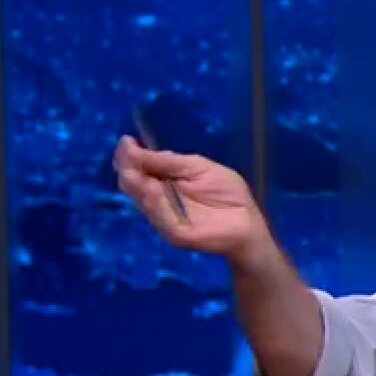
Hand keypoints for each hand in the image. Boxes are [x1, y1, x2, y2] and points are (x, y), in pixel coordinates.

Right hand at [113, 135, 272, 264]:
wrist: (249, 221)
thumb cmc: (227, 193)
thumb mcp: (198, 167)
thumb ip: (168, 161)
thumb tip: (131, 146)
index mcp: (162, 182)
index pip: (137, 169)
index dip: (129, 156)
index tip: (126, 141)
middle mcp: (158, 201)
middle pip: (133, 184)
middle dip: (129, 168)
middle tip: (128, 153)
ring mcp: (165, 219)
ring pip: (143, 200)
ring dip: (138, 184)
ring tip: (133, 168)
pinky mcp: (176, 234)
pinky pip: (161, 218)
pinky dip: (157, 202)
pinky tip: (153, 188)